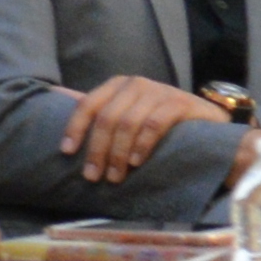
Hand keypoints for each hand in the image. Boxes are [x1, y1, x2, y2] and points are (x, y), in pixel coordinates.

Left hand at [67, 74, 212, 180]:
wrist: (206, 122)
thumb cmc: (158, 121)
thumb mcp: (126, 114)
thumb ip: (98, 110)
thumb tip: (54, 94)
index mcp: (117, 86)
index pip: (88, 103)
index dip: (75, 128)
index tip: (67, 152)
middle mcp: (136, 84)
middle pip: (107, 118)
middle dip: (97, 150)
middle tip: (93, 176)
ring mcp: (160, 91)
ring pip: (128, 123)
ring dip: (118, 153)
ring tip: (115, 177)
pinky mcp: (180, 103)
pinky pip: (155, 124)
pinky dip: (143, 144)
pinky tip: (137, 162)